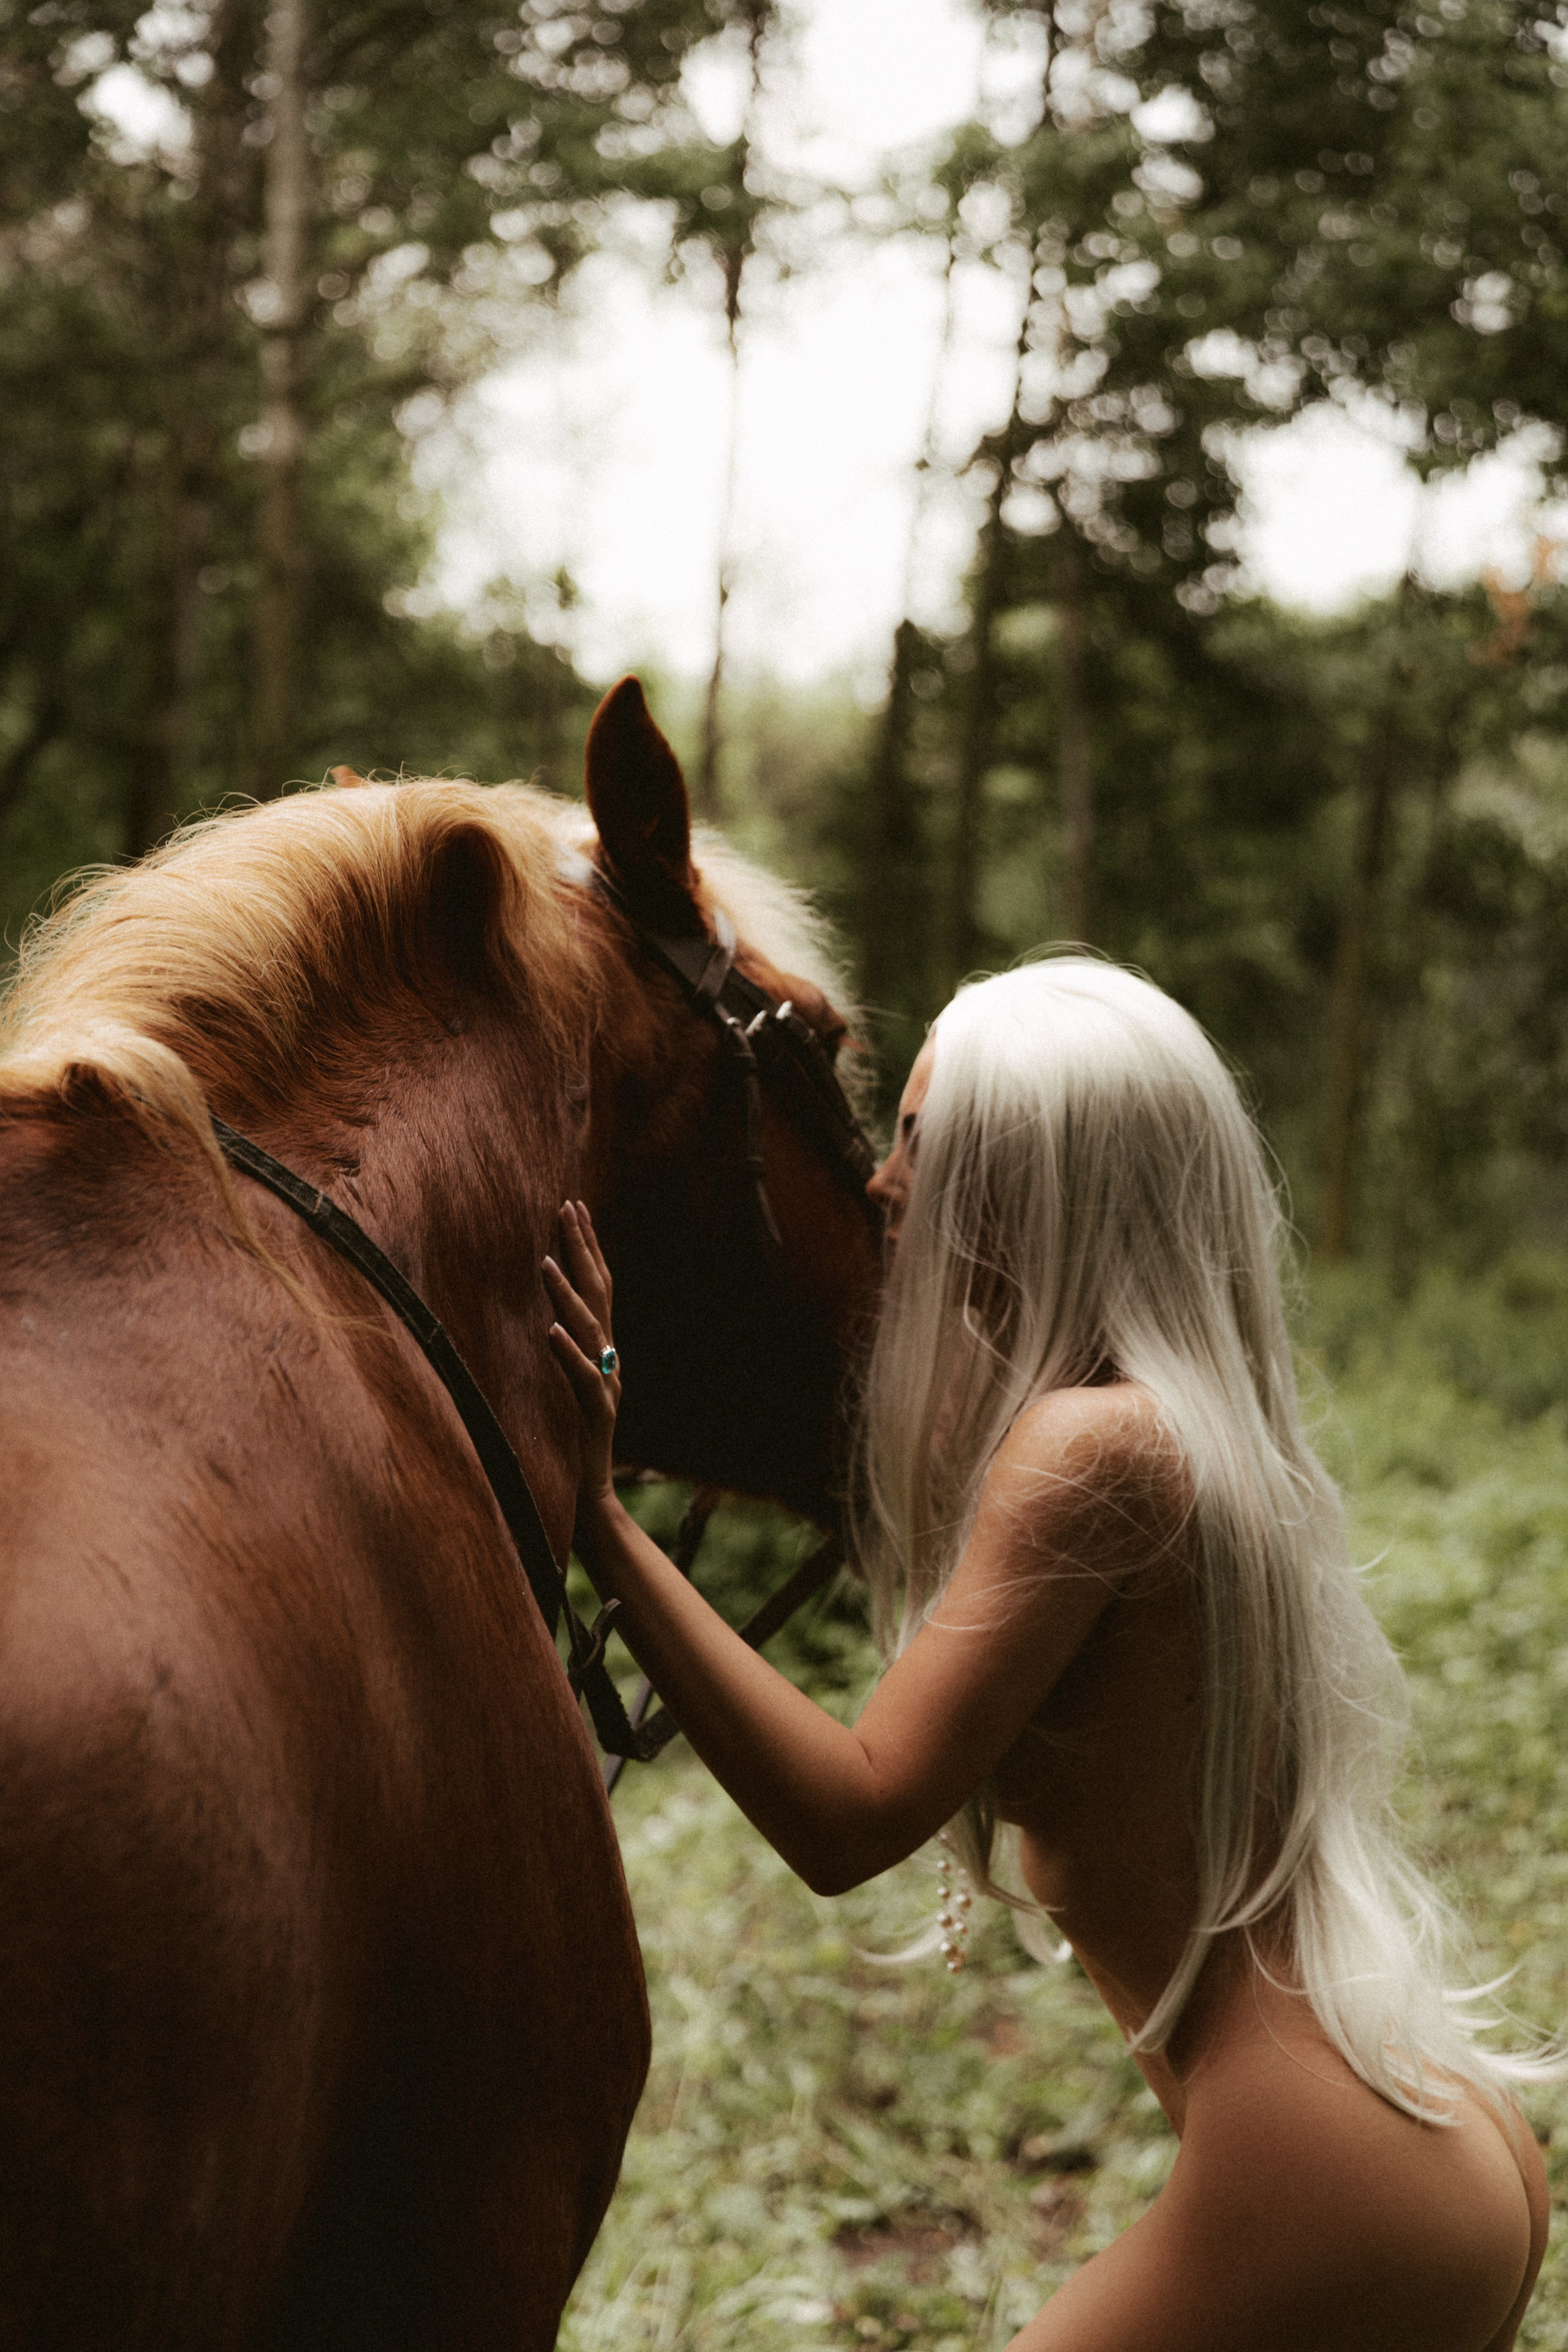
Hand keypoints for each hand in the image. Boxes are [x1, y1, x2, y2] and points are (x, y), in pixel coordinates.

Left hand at [544, 1200, 620, 1522]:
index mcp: (603, 1351)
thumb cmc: (573, 1444)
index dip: (589, 1246)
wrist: (590, 1498)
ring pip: (590, 1331)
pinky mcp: (594, 1415)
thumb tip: (549, 1316)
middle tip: (568, 1207)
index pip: (599, 1287)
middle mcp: (609, 1360)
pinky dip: (568, 1353)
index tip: (575, 1206)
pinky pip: (582, 1379)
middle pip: (600, 1295)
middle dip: (584, 1249)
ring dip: (568, 1295)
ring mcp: (605, 1386)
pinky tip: (550, 1331)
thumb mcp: (570, 1386)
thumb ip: (567, 1351)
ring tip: (546, 1262)